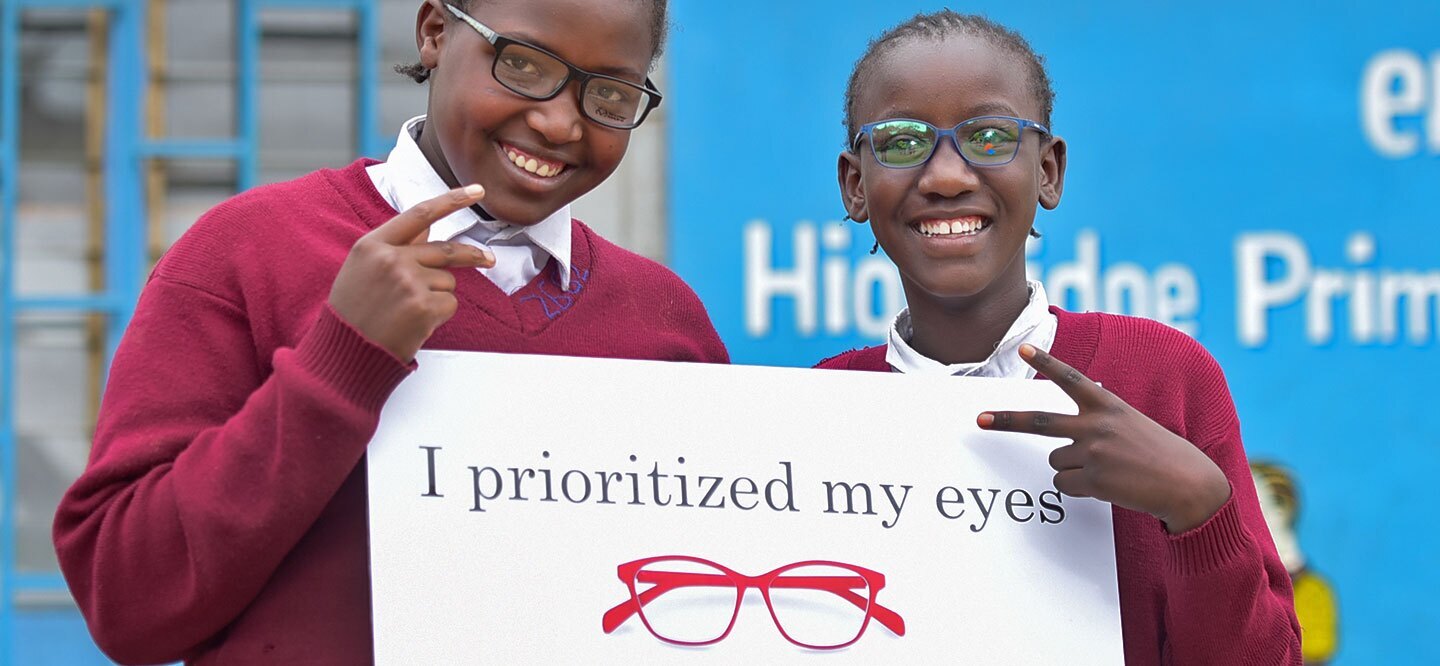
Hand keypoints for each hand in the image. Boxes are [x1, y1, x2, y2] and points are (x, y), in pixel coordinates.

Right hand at [329, 185, 495, 362]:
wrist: (346, 353)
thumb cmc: (353, 313)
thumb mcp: (362, 270)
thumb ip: (395, 247)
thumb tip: (427, 229)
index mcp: (372, 245)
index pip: (419, 213)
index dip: (452, 200)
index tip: (477, 191)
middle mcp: (391, 258)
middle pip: (445, 250)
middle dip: (471, 255)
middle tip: (489, 259)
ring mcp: (408, 282)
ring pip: (447, 280)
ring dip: (437, 296)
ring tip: (408, 312)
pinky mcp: (424, 306)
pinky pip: (450, 303)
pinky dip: (439, 315)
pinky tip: (415, 323)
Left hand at [977, 344, 1230, 533]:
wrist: (1186, 482)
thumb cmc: (1157, 452)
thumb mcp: (1129, 423)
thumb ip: (1097, 420)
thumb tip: (1062, 442)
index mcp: (1107, 405)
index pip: (1071, 379)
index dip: (1047, 363)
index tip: (1024, 348)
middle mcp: (1096, 425)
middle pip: (1039, 422)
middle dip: (1006, 420)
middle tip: (980, 419)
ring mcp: (1093, 452)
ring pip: (1055, 462)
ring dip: (1071, 469)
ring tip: (1105, 470)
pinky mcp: (1094, 479)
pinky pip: (1064, 485)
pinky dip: (1078, 488)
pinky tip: (1106, 485)